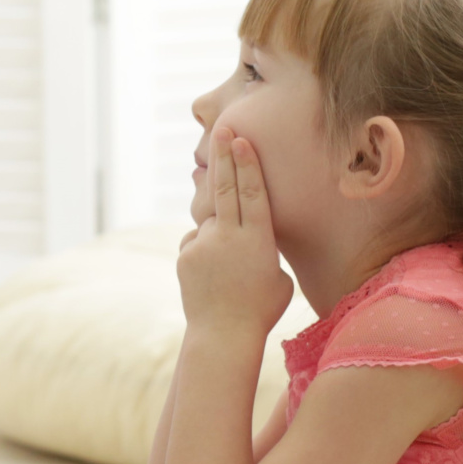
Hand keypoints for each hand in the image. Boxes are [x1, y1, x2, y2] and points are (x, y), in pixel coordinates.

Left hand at [177, 125, 294, 338]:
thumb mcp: (277, 274)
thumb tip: (246, 233)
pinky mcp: (185, 255)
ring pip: (210, 222)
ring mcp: (203, 244)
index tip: (241, 140)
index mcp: (257, 240)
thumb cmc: (262, 308)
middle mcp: (227, 236)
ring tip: (229, 267)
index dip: (247, 164)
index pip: (252, 193)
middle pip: (224, 188)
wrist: (223, 335)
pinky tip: (212, 278)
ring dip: (220, 233)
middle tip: (222, 128)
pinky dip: (204, 252)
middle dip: (224, 156)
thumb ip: (262, 246)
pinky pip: (196, 243)